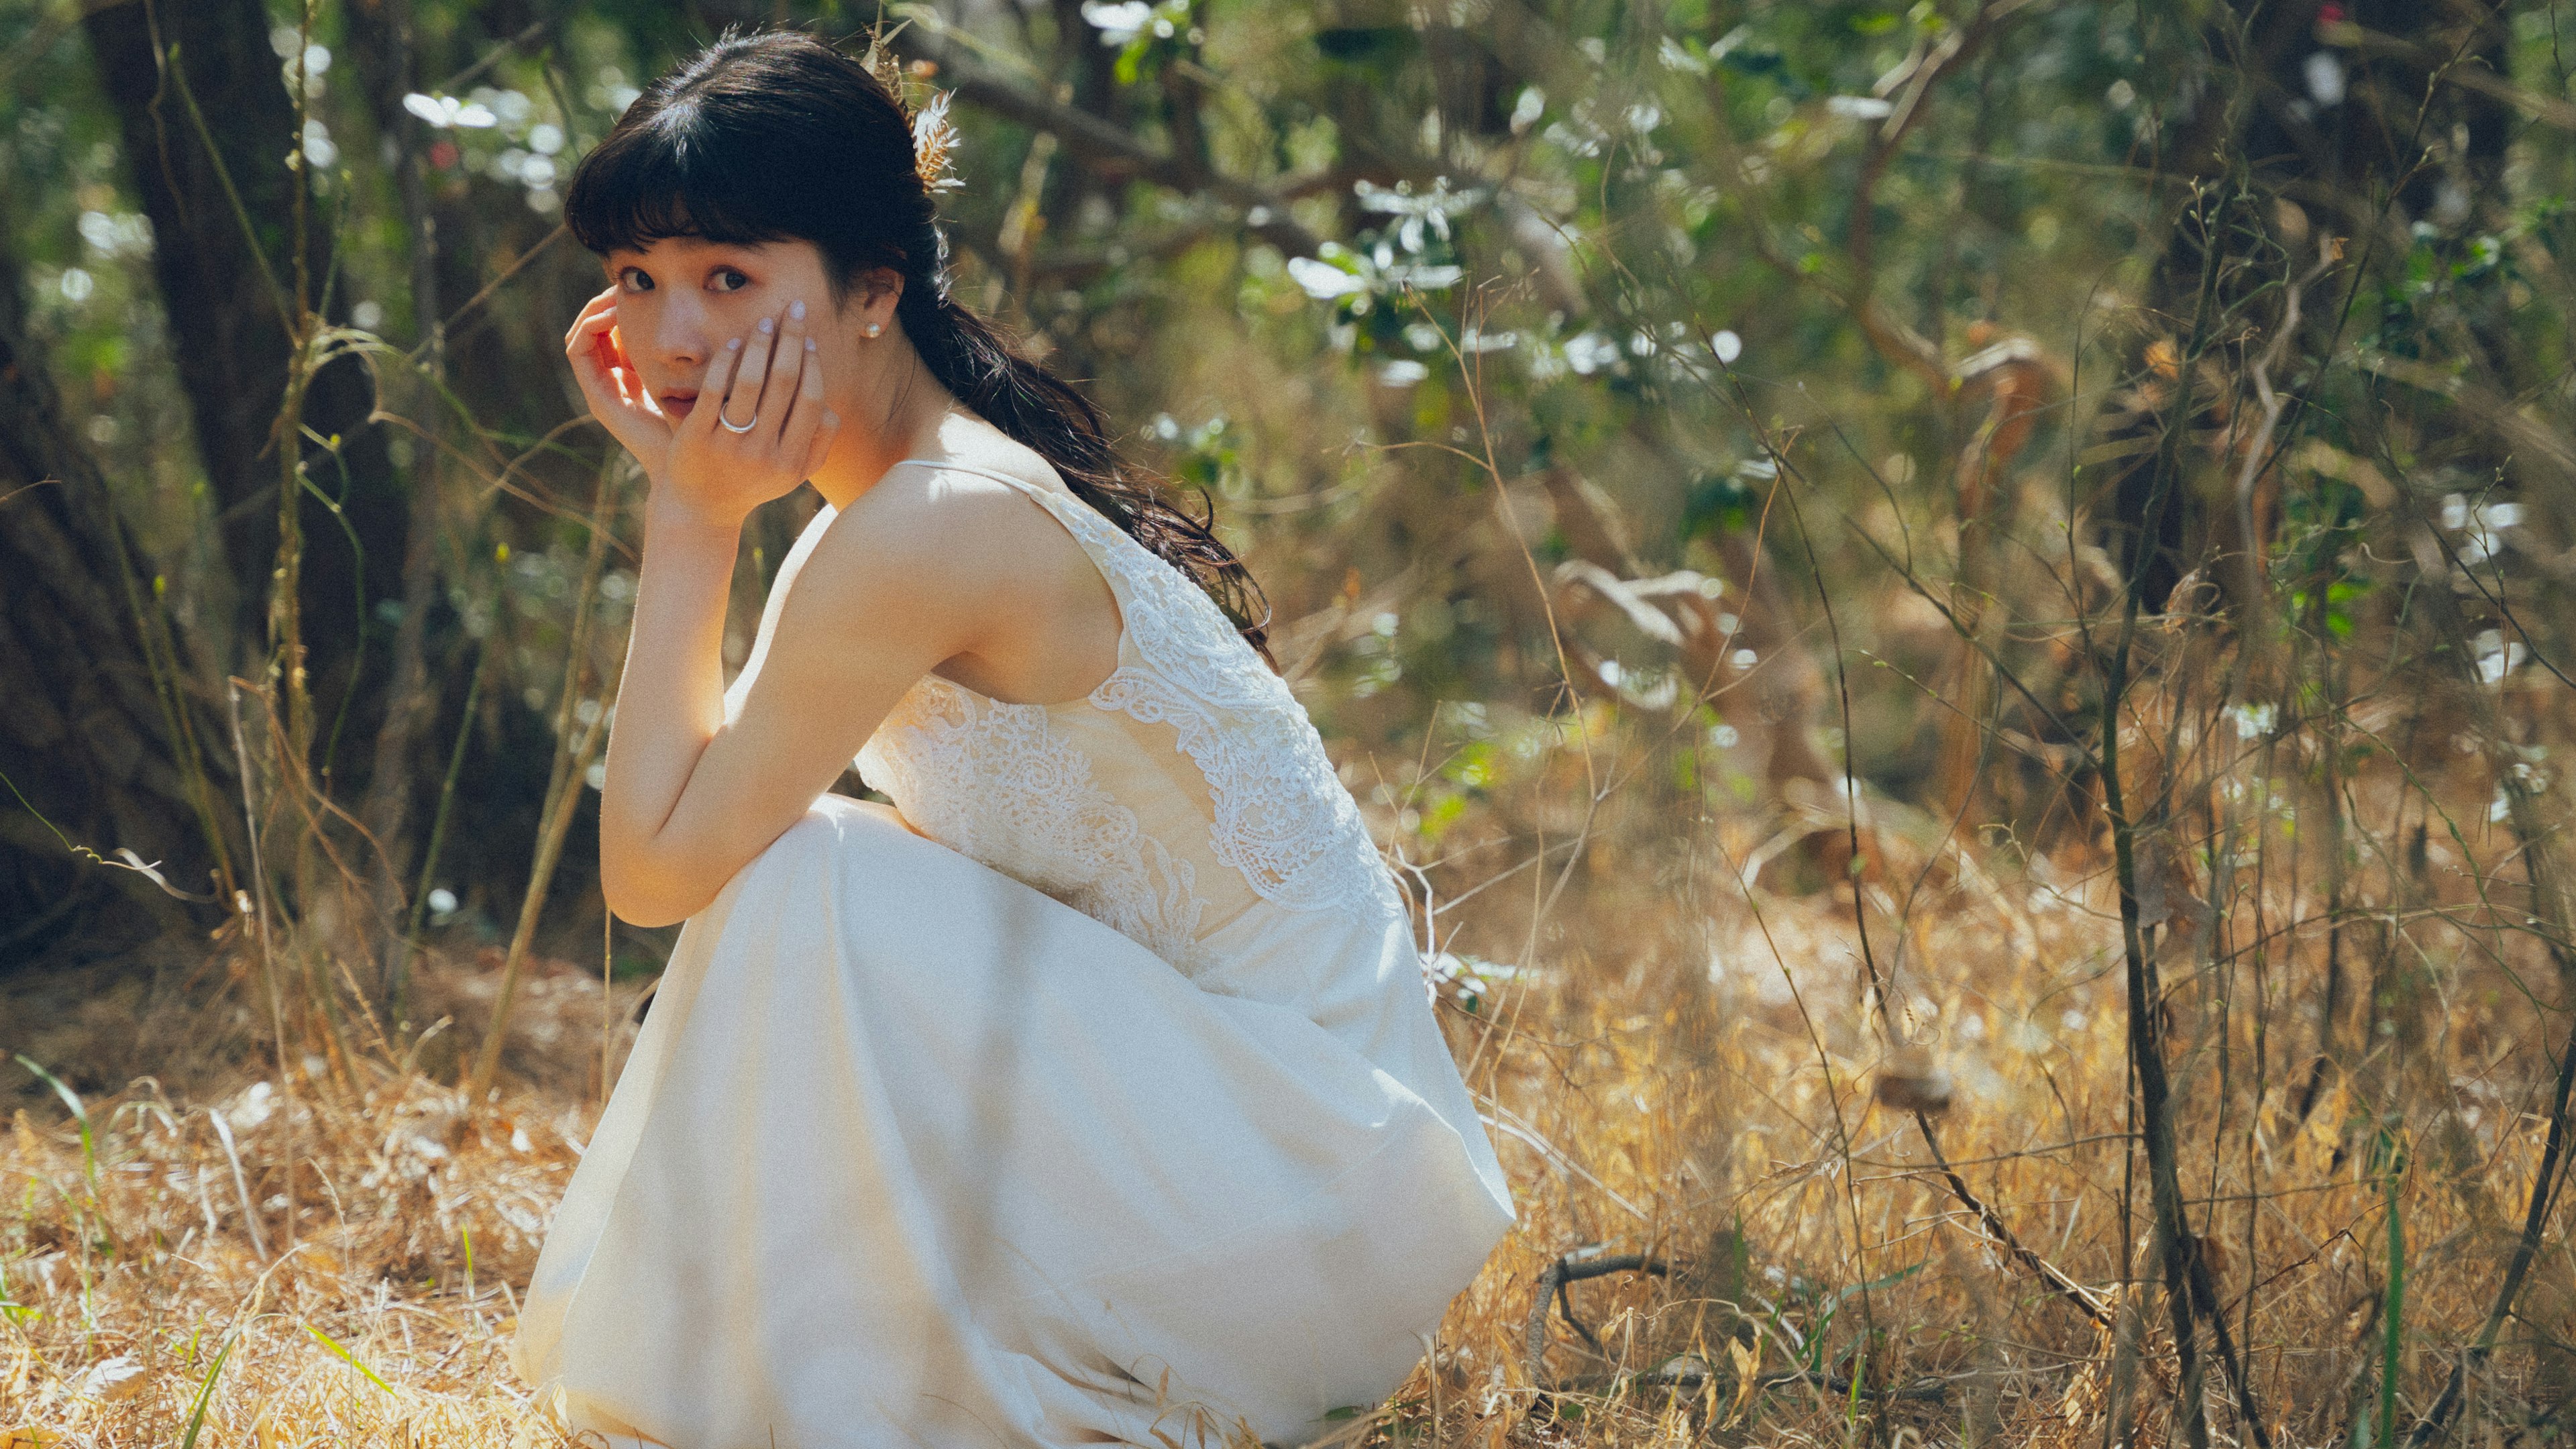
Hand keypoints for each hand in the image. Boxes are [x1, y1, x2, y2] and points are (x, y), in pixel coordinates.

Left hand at [564, 290, 841, 531]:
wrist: (701, 510)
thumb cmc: (751, 484)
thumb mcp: (792, 475)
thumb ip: (818, 446)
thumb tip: (831, 410)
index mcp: (792, 461)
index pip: (811, 402)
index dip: (812, 366)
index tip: (808, 340)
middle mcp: (763, 454)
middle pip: (784, 384)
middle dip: (790, 341)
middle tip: (792, 311)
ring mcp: (729, 445)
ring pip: (750, 383)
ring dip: (760, 345)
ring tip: (764, 323)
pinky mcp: (697, 437)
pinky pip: (715, 390)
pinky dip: (727, 362)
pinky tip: (735, 343)